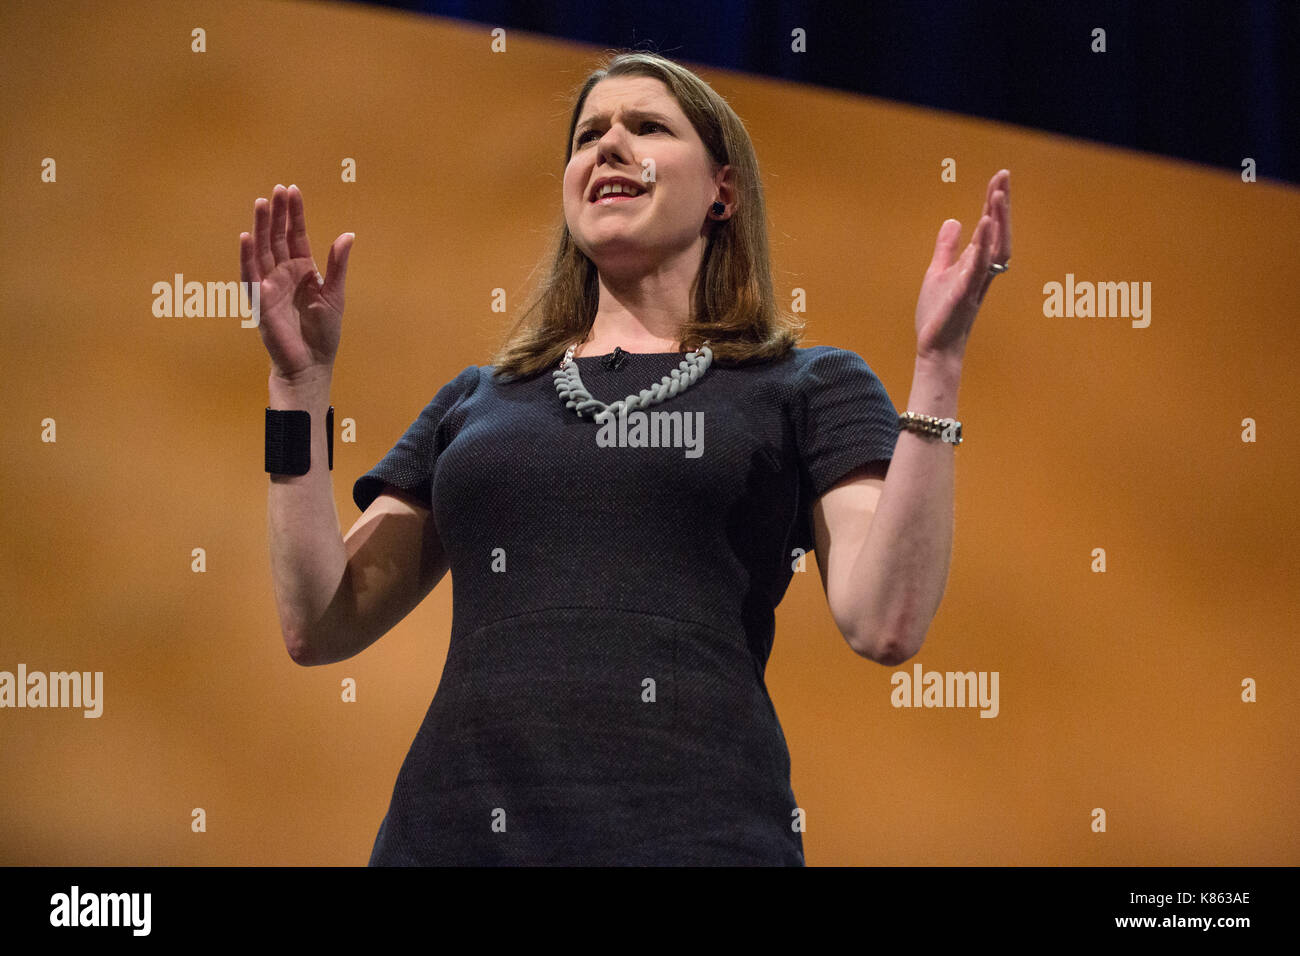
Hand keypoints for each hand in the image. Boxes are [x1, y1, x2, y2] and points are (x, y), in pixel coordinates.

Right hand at [240, 184, 353, 381]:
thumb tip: (348, 235)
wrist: (311, 363)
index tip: (293, 190)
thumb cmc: (323, 333)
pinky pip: (250, 274)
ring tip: (261, 203)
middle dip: (277, 213)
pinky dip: (247, 256)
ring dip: (260, 227)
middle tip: (277, 189)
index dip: (295, 214)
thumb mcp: (335, 295)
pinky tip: (246, 237)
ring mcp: (270, 285)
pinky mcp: (260, 300)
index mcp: (303, 270)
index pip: (296, 235)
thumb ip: (337, 265)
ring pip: (262, 250)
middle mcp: (284, 273)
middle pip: (277, 237)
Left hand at [913, 169, 1010, 364]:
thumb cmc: (939, 314)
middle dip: (1001, 204)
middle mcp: (981, 271)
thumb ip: (947, 248)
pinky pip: (978, 267)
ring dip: (997, 220)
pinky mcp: (964, 294)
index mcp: (975, 264)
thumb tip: (953, 221)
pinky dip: (981, 245)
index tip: (999, 178)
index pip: (989, 227)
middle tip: (1003, 176)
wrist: (934, 347)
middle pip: (998, 232)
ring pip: (994, 247)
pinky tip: (983, 224)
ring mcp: (975, 282)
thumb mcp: (938, 273)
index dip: (994, 203)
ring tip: (998, 194)